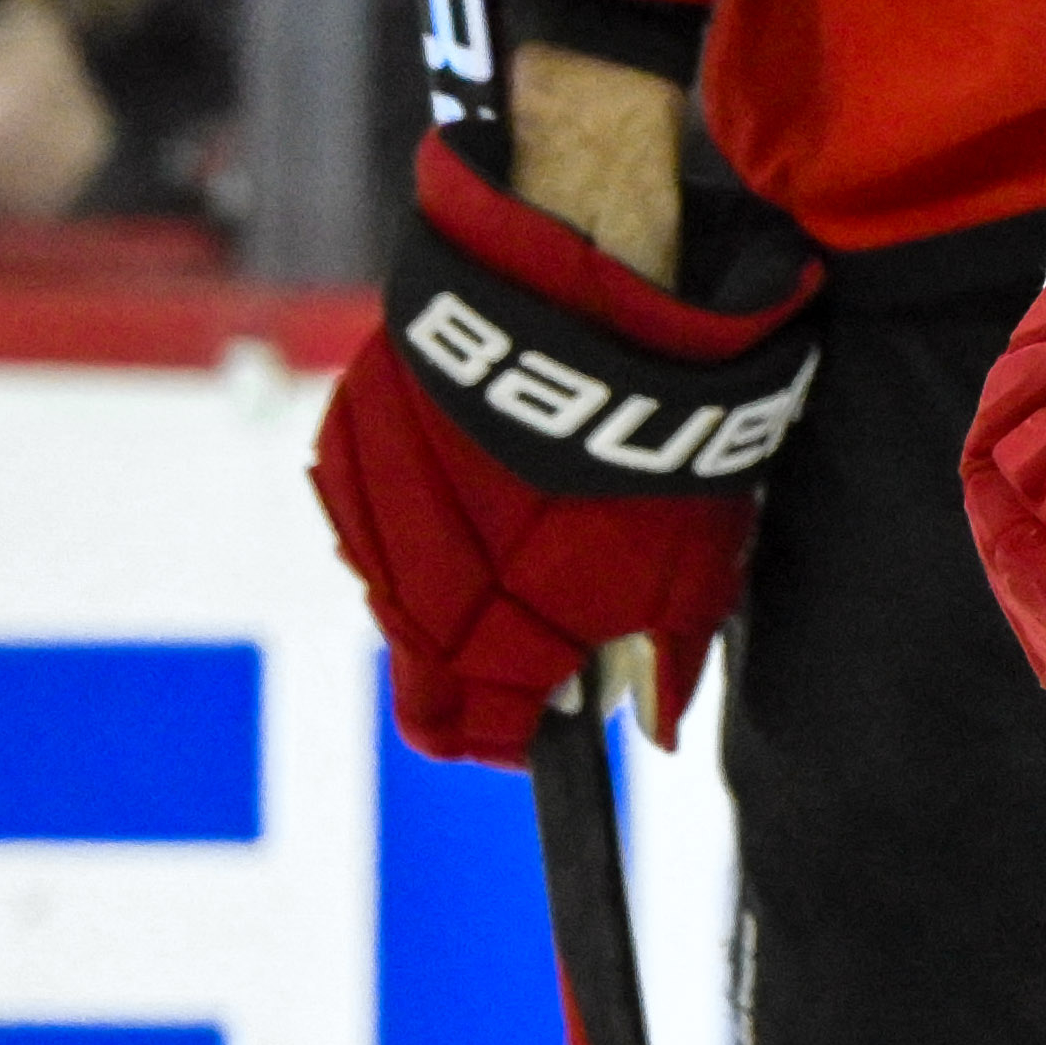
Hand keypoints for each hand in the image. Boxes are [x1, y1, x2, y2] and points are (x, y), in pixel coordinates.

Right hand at [312, 121, 823, 763]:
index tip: (537, 716)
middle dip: (472, 665)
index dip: (507, 732)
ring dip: (441, 578)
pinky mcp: (353, 436)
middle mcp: (410, 593)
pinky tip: (473, 473)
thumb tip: (655, 727)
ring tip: (512, 529)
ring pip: (392, 583)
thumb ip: (663, 659)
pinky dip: (417, 501)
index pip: (467, 733)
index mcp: (487, 642)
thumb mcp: (692, 568)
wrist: (581, 311)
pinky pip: (372, 499)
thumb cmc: (647, 447)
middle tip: (528, 631)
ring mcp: (371, 513)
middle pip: (421, 670)